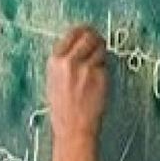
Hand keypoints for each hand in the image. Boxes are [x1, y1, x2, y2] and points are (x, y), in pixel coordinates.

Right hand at [46, 25, 107, 160]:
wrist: (73, 128)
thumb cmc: (63, 108)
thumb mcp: (54, 80)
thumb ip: (64, 61)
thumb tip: (78, 44)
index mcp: (55, 61)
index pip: (72, 33)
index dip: (83, 32)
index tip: (89, 34)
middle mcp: (69, 61)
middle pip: (89, 36)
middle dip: (96, 39)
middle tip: (99, 44)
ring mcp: (85, 68)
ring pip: (100, 48)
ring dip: (102, 54)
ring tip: (97, 69)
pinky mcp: (99, 76)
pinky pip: (105, 64)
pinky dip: (104, 69)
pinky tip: (98, 81)